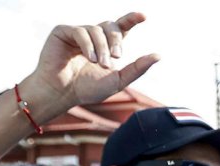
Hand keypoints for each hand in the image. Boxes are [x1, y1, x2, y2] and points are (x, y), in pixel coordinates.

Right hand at [23, 12, 159, 111]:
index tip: (143, 16)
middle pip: (111, 26)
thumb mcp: (117, 81)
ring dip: (101, 47)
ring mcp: (77, 33)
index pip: (121, 28)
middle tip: (117, 57)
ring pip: (96, 29)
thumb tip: (158, 56)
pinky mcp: (62, 32)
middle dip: (116, 40)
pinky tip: (89, 58)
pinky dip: (88, 44)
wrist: (62, 94)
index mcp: (106, 46)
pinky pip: (80, 31)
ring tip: (100, 64)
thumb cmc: (87, 89)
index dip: (131, 19)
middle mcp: (92, 36)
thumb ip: (137, 68)